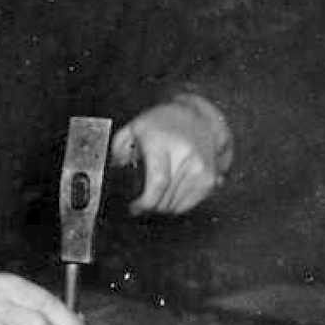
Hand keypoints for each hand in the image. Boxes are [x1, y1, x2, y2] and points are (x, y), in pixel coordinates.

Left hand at [111, 98, 230, 215]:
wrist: (197, 117)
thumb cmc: (161, 124)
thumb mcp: (133, 129)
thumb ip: (118, 152)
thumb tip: (115, 175)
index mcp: (163, 143)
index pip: (157, 183)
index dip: (144, 202)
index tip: (134, 207)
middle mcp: (185, 156)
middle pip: (165, 200)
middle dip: (148, 206)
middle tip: (140, 201)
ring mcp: (201, 169)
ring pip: (175, 207)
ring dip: (162, 206)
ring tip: (155, 191)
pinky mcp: (209, 180)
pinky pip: (188, 206)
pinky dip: (176, 204)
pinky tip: (169, 189)